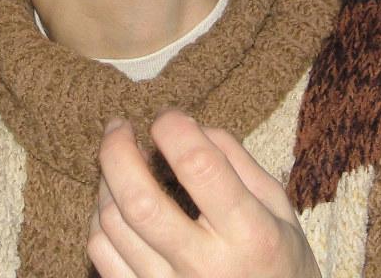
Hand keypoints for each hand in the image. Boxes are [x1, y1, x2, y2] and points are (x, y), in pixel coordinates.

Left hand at [87, 109, 319, 277]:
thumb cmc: (279, 261)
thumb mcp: (278, 206)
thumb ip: (236, 160)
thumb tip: (188, 125)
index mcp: (250, 233)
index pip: (198, 166)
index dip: (173, 128)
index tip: (168, 117)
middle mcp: (205, 266)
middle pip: (139, 201)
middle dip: (117, 151)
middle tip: (119, 127)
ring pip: (112, 225)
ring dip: (108, 181)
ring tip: (120, 164)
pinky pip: (101, 255)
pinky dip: (100, 219)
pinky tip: (115, 204)